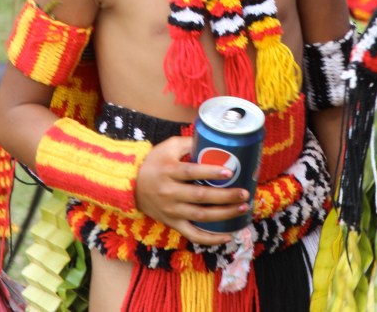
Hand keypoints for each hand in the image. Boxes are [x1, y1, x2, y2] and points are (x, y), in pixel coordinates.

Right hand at [135, 136, 249, 245]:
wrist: (132, 185)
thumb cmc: (154, 162)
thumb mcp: (168, 146)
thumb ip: (189, 143)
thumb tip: (214, 138)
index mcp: (168, 171)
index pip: (191, 172)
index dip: (211, 172)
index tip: (230, 171)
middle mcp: (169, 192)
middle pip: (200, 196)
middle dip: (225, 196)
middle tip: (244, 193)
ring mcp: (171, 211)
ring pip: (200, 216)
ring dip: (223, 215)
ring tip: (242, 209)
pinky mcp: (172, 223)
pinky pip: (193, 235)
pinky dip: (210, 239)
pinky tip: (228, 235)